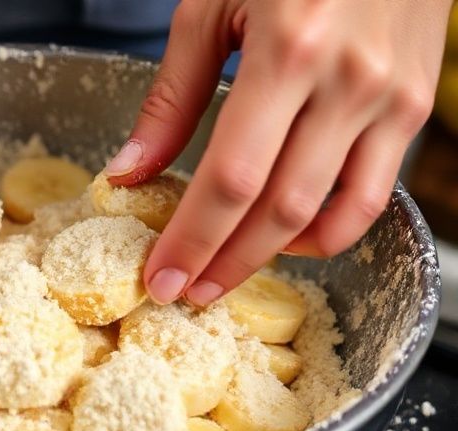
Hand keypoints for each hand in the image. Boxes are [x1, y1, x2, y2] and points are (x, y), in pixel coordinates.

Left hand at [105, 0, 450, 305]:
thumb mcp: (210, 7)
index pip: (231, 178)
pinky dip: (330, 229)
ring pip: (331, 213)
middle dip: (224, 262)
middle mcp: (349, 81)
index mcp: (290, 49)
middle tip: (185, 292)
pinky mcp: (413, 105)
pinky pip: (374, 193)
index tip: (160, 278)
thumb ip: (171, 97)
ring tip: (226, 273)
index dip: (192, 240)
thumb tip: (128, 171)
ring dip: (274, 257)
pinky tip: (289, 238)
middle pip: (279, 208)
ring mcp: (391, 97)